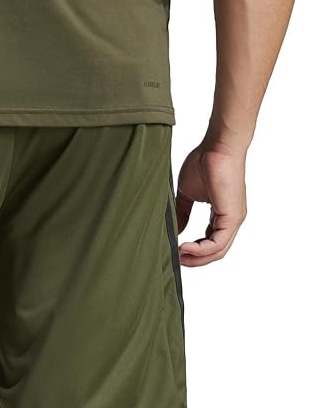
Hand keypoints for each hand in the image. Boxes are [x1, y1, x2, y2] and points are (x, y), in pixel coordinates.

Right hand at [175, 142, 247, 266]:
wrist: (217, 147)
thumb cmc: (205, 161)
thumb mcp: (187, 194)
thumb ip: (182, 212)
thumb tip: (175, 230)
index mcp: (222, 214)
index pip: (210, 242)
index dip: (194, 251)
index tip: (176, 251)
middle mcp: (230, 220)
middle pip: (215, 252)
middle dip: (195, 260)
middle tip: (176, 260)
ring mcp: (233, 219)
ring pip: (217, 251)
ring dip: (197, 258)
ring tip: (178, 256)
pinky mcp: (232, 217)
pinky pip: (217, 244)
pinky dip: (200, 250)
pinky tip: (184, 247)